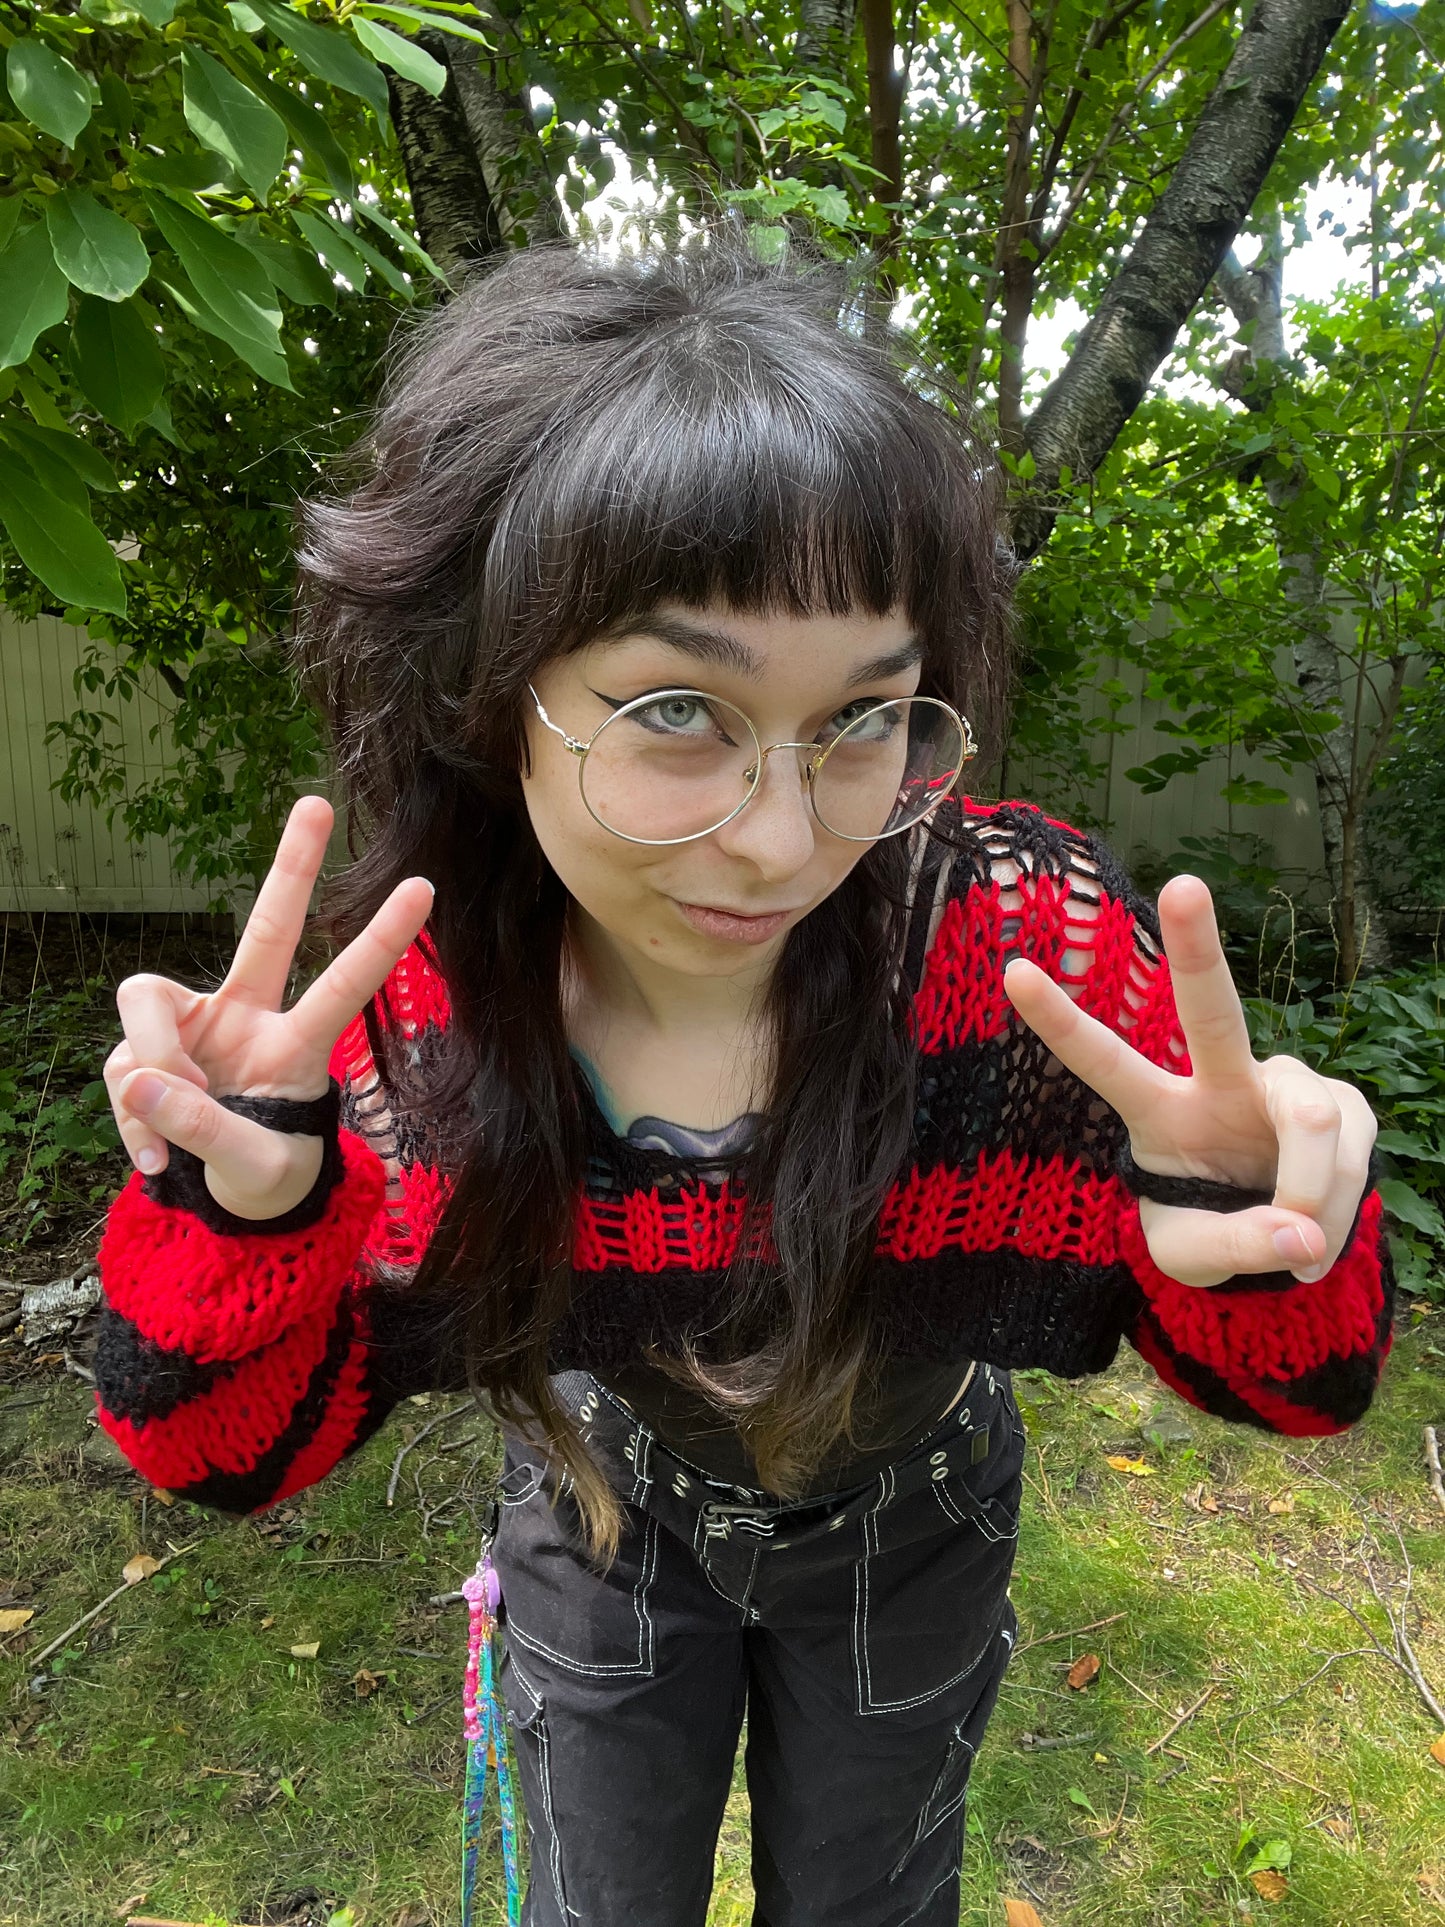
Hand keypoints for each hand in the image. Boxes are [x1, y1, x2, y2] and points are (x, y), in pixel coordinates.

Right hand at [104, 795, 433, 1219]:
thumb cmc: (264, 1172)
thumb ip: (203, 1130)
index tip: (425, 889)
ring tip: (168, 1140)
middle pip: (267, 931)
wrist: (224, 1198)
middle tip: (316, 804)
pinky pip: (122, 1070)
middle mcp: (248, 1018)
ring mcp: (196, 1028)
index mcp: (298, 1047)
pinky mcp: (147, 1048)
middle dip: (291, 868)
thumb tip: (139, 1079)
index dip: (379, 940)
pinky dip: (131, 1119)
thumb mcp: (251, 1169)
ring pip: (148, 1005)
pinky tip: (154, 1159)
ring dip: (149, 1070)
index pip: (343, 986)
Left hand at [1001, 874, 1376, 1288]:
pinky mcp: (1341, 1100)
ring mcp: (1281, 1082)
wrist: (1276, 1240)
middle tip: (1182, 885)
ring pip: (1306, 1117)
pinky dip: (1338, 1205)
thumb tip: (1299, 1232)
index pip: (1102, 1059)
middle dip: (1197, 945)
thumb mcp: (1197, 1259)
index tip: (1012, 971)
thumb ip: (1239, 1249)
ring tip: (1300, 1247)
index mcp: (1157, 1109)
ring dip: (1309, 1190)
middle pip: (1209, 1008)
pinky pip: (1346, 1151)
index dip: (1057, 1019)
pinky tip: (1321, 1232)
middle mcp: (1218, 1078)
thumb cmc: (1213, 1232)